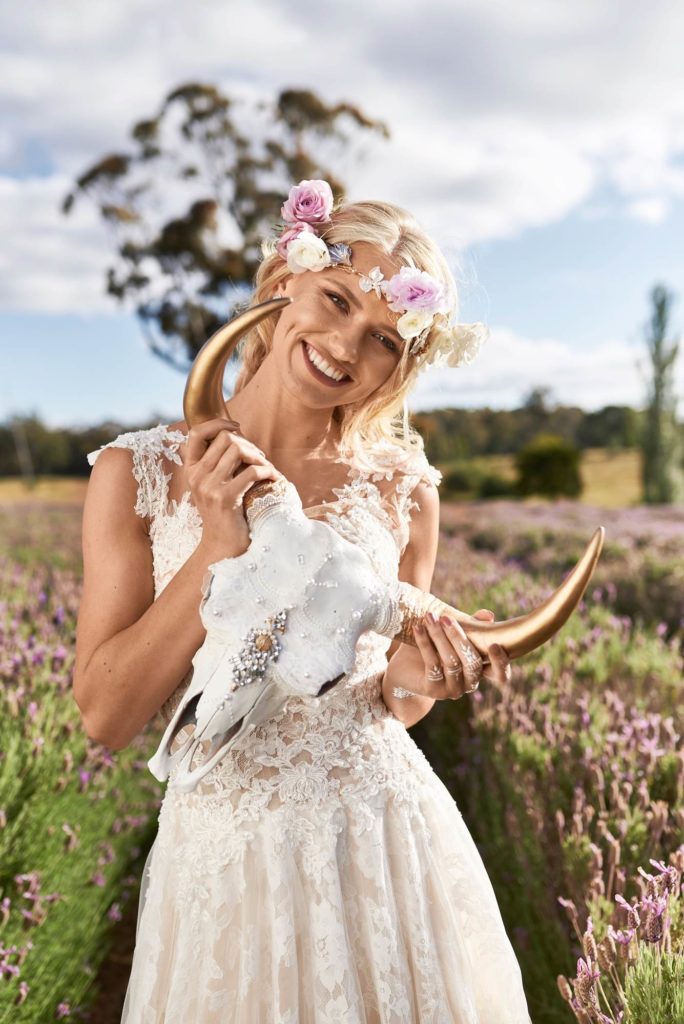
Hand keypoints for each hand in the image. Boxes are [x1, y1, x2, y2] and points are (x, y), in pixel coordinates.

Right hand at [180, 417, 283, 560]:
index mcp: (191, 470)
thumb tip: (234, 435)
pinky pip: (252, 472)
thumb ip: (218, 463)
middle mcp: (196, 476)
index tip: (236, 426)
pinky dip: (267, 472)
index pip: (195, 433)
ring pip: (238, 450)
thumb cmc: (225, 513)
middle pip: (225, 439)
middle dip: (248, 444)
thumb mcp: (214, 485)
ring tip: (266, 468)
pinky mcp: (225, 498)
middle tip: (259, 458)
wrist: (223, 546)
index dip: (217, 423)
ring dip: (259, 457)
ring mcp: (208, 487)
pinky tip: (273, 479)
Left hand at [409, 607, 511, 700]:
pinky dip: (425, 643)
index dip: (501, 663)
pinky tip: (418, 628)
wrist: (406, 667)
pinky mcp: (433, 690)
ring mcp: (452, 689)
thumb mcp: (454, 635)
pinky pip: (432, 664)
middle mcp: (470, 683)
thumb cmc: (434, 647)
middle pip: (472, 663)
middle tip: (445, 618)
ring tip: (429, 618)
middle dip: (458, 637)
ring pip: (451, 662)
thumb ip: (473, 627)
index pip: (500, 675)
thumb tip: (489, 615)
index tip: (495, 645)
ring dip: (439, 636)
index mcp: (480, 671)